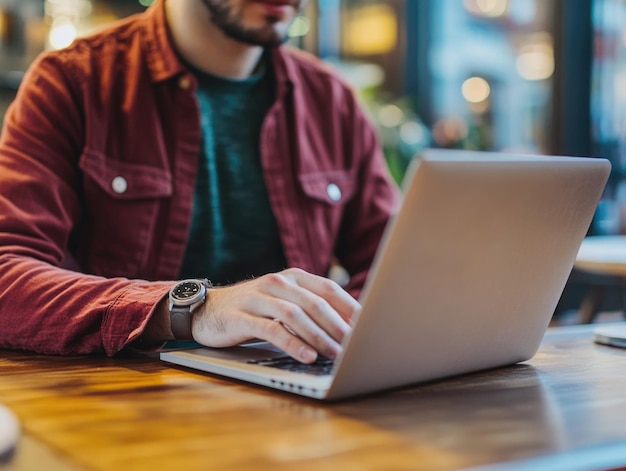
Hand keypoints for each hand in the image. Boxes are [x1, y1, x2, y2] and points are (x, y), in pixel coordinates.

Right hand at [191, 268, 360, 362]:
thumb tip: (349, 327)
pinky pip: (272, 330)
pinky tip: (306, 356)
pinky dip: (292, 344)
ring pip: (296, 316)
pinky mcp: (243, 316)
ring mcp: (259, 298)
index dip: (351, 308)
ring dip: (319, 337)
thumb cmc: (254, 309)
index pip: (329, 289)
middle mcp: (278, 282)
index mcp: (293, 277)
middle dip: (339, 326)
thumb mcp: (283, 301)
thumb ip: (310, 307)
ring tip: (335, 355)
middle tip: (356, 345)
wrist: (207, 309)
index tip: (370, 326)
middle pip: (315, 303)